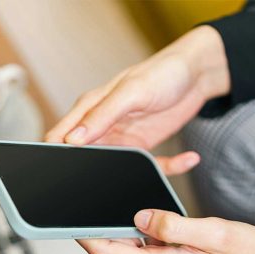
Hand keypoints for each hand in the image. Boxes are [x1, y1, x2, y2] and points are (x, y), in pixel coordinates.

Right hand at [45, 26, 230, 174]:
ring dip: (135, 173)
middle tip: (113, 180)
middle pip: (84, 158)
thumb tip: (73, 139)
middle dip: (93, 173)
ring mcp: (122, 138)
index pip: (60, 136)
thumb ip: (102, 115)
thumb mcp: (131, 92)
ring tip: (159, 171)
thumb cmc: (162, 72)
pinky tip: (189, 158)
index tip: (66, 170)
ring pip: (116, 167)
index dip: (57, 154)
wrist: (197, 72)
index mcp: (89, 109)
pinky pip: (150, 165)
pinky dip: (168, 166)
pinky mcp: (143, 145)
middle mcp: (101, 126)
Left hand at [78, 209, 254, 253]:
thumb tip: (139, 216)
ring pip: (130, 249)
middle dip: (100, 225)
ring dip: (123, 228)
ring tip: (114, 199)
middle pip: (114, 250)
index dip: (82, 233)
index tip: (65, 215)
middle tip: (86, 196)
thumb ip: (173, 224)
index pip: (107, 252)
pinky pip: (147, 252)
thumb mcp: (214, 231)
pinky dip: (143, 235)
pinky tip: (145, 215)